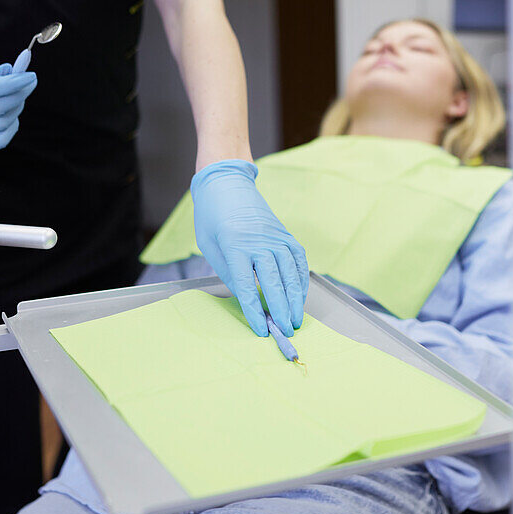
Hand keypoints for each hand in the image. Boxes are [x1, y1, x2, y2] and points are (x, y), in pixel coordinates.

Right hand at [0, 63, 36, 156]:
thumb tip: (9, 68)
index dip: (12, 83)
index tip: (32, 76)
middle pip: (0, 106)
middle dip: (19, 94)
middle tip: (30, 83)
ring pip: (4, 121)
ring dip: (16, 108)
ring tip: (16, 101)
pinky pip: (5, 135)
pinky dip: (12, 125)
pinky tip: (11, 118)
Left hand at [191, 159, 308, 337]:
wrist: (226, 182)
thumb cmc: (212, 217)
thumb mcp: (210, 246)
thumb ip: (229, 273)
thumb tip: (248, 298)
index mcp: (234, 245)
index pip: (247, 286)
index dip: (255, 311)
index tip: (262, 329)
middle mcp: (259, 240)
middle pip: (274, 281)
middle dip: (281, 310)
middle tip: (285, 331)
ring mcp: (275, 236)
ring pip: (291, 272)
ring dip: (296, 298)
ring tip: (296, 319)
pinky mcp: (284, 233)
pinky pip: (298, 259)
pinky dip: (301, 279)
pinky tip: (300, 295)